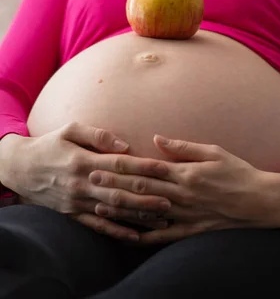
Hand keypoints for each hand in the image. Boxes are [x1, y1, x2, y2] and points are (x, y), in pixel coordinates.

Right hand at [1, 123, 172, 241]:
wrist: (20, 168)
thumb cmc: (50, 144)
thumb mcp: (70, 130)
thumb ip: (98, 135)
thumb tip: (124, 144)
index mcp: (83, 160)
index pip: (120, 164)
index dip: (143, 166)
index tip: (164, 168)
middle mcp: (82, 183)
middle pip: (120, 190)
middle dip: (147, 195)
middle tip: (172, 198)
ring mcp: (77, 201)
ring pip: (112, 210)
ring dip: (138, 215)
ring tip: (161, 218)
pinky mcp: (72, 214)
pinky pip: (97, 225)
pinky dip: (116, 232)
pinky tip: (135, 236)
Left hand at [91, 134, 279, 244]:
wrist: (260, 201)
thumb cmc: (238, 171)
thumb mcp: (214, 151)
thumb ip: (183, 147)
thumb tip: (156, 138)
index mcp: (186, 173)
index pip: (148, 167)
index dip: (123, 165)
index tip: (103, 160)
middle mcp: (181, 195)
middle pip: (141, 188)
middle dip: (114, 183)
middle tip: (91, 178)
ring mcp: (184, 215)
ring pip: (147, 213)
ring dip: (121, 209)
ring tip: (99, 204)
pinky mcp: (190, 231)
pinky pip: (161, 237)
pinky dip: (142, 236)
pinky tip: (124, 234)